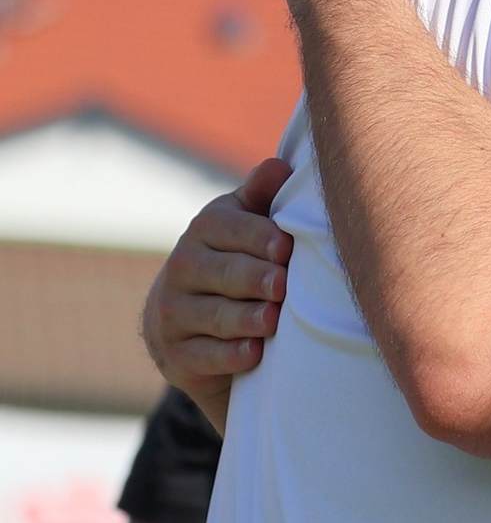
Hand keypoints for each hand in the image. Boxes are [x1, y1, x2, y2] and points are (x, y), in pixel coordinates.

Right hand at [141, 158, 294, 430]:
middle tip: (282, 286)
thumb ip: (263, 197)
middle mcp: (183, 267)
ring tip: (273, 320)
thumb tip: (280, 166)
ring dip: (245, 319)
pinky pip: (203, 356)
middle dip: (254, 279)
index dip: (258, 237)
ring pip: (213, 316)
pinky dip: (230, 356)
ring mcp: (174, 312)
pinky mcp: (176, 354)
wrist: (195, 323)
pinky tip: (254, 353)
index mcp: (207, 228)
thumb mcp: (250, 225)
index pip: (228, 228)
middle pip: (222, 273)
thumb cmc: (242, 260)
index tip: (285, 247)